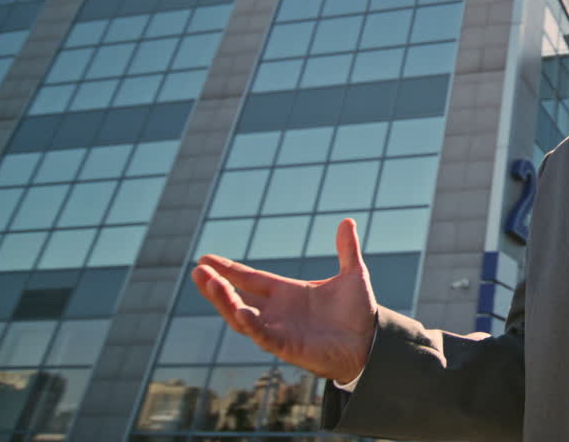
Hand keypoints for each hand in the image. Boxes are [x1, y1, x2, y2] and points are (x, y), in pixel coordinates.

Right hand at [192, 218, 377, 383]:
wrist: (372, 342)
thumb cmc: (358, 313)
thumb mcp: (353, 275)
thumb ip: (347, 250)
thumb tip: (347, 221)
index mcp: (287, 293)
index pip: (251, 279)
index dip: (229, 270)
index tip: (205, 259)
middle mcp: (277, 312)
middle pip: (238, 297)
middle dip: (216, 286)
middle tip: (197, 270)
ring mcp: (279, 330)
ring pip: (242, 316)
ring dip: (225, 301)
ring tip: (209, 283)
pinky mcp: (287, 347)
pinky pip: (263, 337)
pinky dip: (251, 325)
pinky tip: (240, 311)